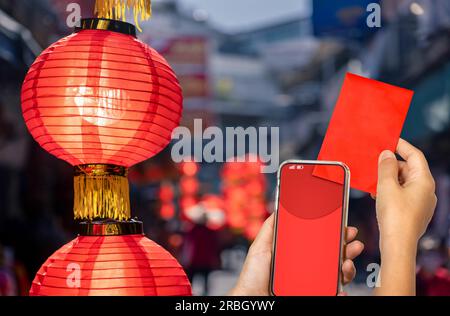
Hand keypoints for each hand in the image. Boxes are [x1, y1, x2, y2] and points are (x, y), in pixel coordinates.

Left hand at [229, 214, 363, 295]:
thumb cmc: (253, 277)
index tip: (343, 227)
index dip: (334, 235)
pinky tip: (340, 288)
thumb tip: (279, 209)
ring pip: (337, 275)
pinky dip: (340, 291)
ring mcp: (312, 283)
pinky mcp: (315, 294)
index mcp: (298, 255)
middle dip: (347, 248)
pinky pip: (332, 293)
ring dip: (348, 268)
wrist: (251, 299)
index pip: (320, 243)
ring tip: (345, 264)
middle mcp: (308, 268)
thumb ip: (270, 229)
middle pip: (333, 257)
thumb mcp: (259, 248)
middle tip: (353, 243)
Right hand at [376, 138, 436, 250]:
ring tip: (374, 182)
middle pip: (409, 169)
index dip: (401, 145)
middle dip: (391, 165)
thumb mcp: (386, 186)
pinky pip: (402, 194)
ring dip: (389, 179)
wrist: (398, 245)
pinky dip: (390, 191)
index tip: (389, 140)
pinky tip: (378, 196)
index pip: (415, 155)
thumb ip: (386, 167)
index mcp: (424, 181)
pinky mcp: (414, 212)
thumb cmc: (395, 217)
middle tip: (375, 163)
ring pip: (404, 182)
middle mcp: (427, 191)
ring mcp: (421, 203)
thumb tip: (387, 155)